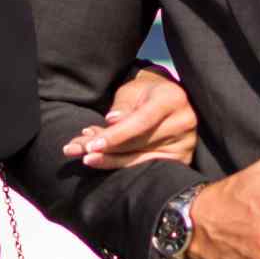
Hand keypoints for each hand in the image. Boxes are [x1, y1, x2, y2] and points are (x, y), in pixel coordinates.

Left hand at [61, 68, 196, 168]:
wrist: (169, 100)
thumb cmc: (145, 92)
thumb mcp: (131, 91)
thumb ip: (122, 106)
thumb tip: (112, 122)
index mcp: (173, 99)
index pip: (141, 122)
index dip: (115, 135)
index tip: (90, 145)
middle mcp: (184, 122)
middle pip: (138, 143)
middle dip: (104, 149)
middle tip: (74, 150)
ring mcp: (185, 144)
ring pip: (140, 159)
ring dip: (109, 160)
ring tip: (84, 157)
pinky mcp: (181, 160)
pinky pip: (146, 167)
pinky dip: (121, 164)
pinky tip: (102, 159)